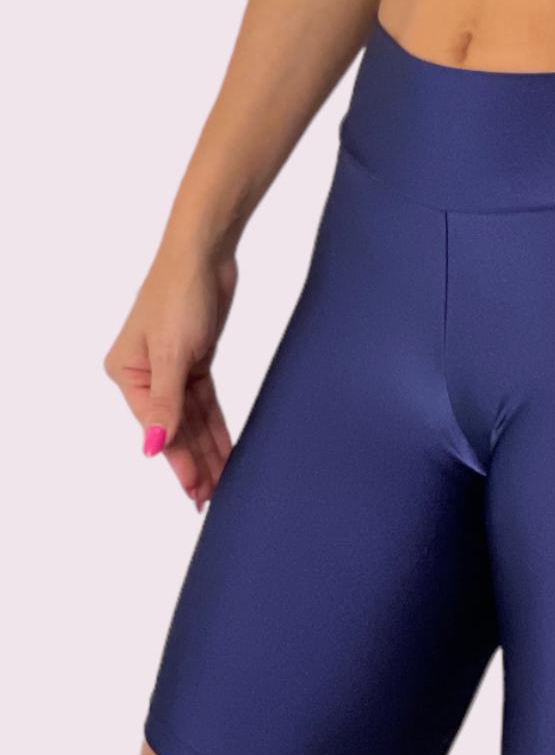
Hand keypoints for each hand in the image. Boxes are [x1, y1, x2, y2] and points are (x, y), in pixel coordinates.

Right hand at [104, 241, 237, 511]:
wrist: (204, 256)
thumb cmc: (180, 296)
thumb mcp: (172, 354)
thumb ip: (167, 403)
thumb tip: (154, 446)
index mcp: (127, 374)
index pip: (158, 428)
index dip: (179, 461)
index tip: (196, 491)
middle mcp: (145, 376)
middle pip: (175, 429)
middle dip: (195, 463)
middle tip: (212, 499)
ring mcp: (170, 370)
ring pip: (192, 421)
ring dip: (208, 451)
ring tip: (222, 484)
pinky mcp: (194, 363)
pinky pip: (205, 405)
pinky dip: (216, 428)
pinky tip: (226, 452)